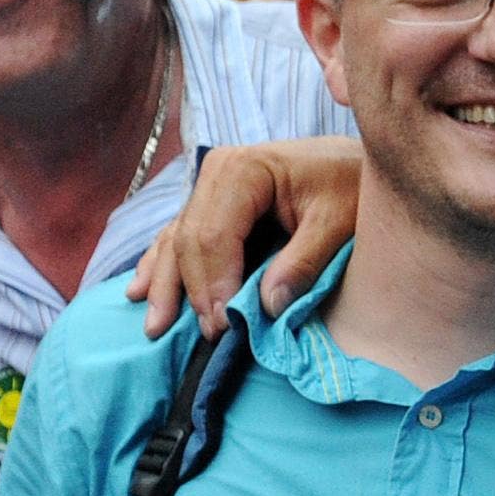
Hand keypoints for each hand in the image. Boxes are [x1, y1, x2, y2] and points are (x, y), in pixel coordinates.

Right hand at [129, 135, 362, 335]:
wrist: (353, 160)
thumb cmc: (350, 185)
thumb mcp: (339, 220)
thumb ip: (305, 261)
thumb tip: (267, 306)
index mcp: (243, 170)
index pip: (214, 237)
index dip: (215, 285)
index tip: (223, 327)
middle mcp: (216, 172)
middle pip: (190, 241)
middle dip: (194, 292)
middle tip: (207, 335)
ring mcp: (209, 185)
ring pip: (176, 241)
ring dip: (166, 285)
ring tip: (154, 327)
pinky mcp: (212, 201)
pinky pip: (178, 235)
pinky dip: (162, 265)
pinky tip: (140, 290)